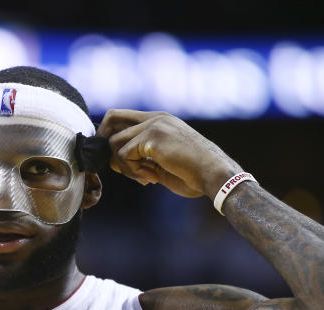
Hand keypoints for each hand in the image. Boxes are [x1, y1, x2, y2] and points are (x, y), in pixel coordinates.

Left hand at [97, 110, 242, 197]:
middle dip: (108, 145)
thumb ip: (143, 155)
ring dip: (124, 166)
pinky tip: (151, 178)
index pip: (122, 117)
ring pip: (114, 142)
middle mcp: (155, 118)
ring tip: (145, 176)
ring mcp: (154, 126)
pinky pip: (123, 155)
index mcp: (160, 120)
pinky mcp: (152, 139)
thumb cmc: (194, 173)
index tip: (127, 164)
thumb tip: (116, 161)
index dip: (114, 139)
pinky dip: (132, 172)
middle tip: (123, 167)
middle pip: (111, 119)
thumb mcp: (163, 159)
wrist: (215, 174)